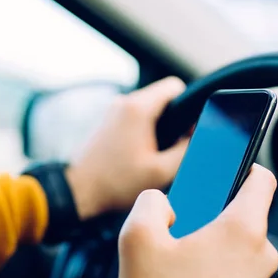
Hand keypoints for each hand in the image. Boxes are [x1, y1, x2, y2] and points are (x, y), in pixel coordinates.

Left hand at [66, 77, 188, 219]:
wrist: (78, 191)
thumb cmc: (116, 183)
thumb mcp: (161, 172)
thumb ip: (187, 149)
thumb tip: (199, 134)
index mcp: (138, 108)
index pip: (175, 86)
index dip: (189, 106)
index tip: (189, 130)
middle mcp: (124, 102)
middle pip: (162, 98)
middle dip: (174, 120)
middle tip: (173, 149)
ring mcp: (113, 111)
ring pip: (149, 109)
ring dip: (158, 128)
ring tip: (155, 155)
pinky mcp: (107, 122)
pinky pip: (135, 118)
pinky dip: (143, 132)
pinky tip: (141, 156)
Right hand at [115, 165, 277, 277]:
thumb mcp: (137, 237)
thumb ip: (150, 202)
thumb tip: (162, 204)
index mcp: (241, 230)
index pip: (259, 179)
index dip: (239, 165)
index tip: (219, 167)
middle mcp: (257, 255)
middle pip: (230, 215)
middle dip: (194, 218)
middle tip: (166, 230)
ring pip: (220, 246)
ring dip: (187, 250)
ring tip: (157, 268)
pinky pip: (220, 273)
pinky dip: (193, 272)